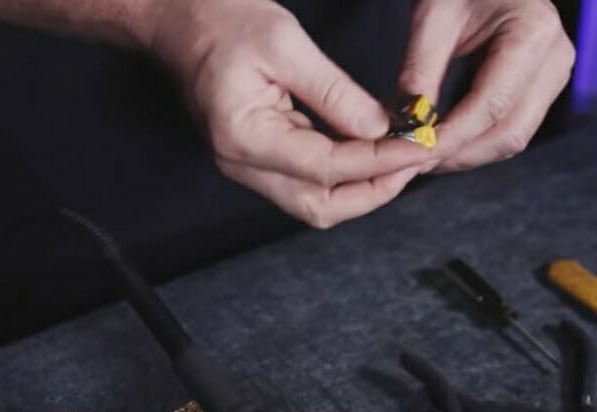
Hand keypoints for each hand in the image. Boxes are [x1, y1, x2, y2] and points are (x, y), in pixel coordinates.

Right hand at [146, 0, 430, 227]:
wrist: (177, 20)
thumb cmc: (221, 21)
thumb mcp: (284, 42)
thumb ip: (334, 92)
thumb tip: (382, 129)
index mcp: (244, 137)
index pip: (326, 167)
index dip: (379, 162)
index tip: (419, 147)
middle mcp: (242, 164)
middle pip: (320, 206)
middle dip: (375, 191)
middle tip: (415, 160)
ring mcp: (248, 167)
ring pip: (316, 203)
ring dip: (362, 189)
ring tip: (401, 159)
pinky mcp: (259, 158)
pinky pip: (308, 183)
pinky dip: (345, 176)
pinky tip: (373, 152)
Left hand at [399, 0, 574, 172]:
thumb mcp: (433, 16)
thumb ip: (419, 73)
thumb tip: (404, 129)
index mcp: (533, 32)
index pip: (491, 106)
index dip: (451, 139)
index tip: (413, 155)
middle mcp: (555, 58)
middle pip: (508, 132)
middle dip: (458, 155)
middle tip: (411, 165)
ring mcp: (555, 75)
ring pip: (511, 138)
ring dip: (465, 155)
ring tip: (422, 158)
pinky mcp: (544, 86)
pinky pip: (510, 127)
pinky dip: (476, 142)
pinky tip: (442, 144)